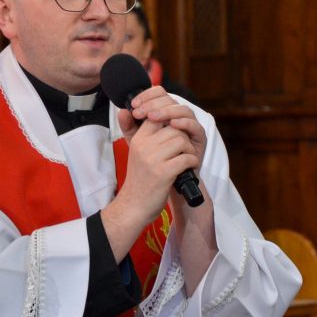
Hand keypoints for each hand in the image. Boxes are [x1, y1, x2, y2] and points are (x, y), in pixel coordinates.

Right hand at [115, 88, 205, 221]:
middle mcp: (144, 146)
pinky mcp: (164, 173)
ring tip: (186, 158)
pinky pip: (186, 158)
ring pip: (182, 140)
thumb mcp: (134, 152)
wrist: (134, 206)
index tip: (176, 130)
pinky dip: (192, 162)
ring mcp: (154, 159)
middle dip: (184, 137)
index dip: (171, 119)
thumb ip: (132, 130)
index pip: (157, 114)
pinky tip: (188, 168)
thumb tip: (125, 110)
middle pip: (174, 127)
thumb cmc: (139, 178)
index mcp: (138, 139)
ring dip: (189, 150)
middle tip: (184, 148)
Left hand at [119, 86, 206, 163]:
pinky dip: (185, 122)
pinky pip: (195, 126)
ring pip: (183, 109)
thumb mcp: (136, 140)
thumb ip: (129, 126)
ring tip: (153, 117)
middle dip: (153, 104)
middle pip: (170, 100)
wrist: (162, 179)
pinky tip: (173, 124)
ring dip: (167, 111)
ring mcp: (189, 125)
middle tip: (140, 112)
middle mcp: (177, 115)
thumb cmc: (151, 157)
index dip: (146, 96)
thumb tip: (122, 111)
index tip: (134, 105)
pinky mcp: (199, 137)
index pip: (158, 94)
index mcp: (164, 112)